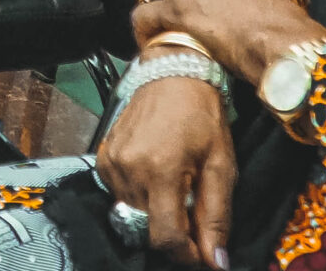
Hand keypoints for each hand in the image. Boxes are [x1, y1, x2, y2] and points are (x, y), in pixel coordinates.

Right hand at [95, 76, 234, 267]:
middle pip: (148, 229)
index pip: (165, 238)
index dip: (185, 256)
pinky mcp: (104, 159)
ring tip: (177, 188)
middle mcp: (130, 170)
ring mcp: (112, 164)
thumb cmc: (202, 116)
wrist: (172, 74)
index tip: (200, 255)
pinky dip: (141, 197)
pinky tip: (157, 176)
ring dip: (157, 214)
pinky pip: (120, 196)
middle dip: (174, 232)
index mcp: (162, 171)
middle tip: (194, 210)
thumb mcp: (222, 165)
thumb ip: (217, 216)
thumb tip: (216, 262)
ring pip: (134, 215)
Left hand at [132, 0, 325, 84]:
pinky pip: (144, 15)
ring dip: (151, 5)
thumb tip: (244, 17)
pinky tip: (147, 41)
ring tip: (152, 26)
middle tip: (162, 8)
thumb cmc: (285, 33)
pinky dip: (142, 28)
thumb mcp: (266, 4)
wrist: (283, 42)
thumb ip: (246, 1)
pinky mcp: (177, 10)